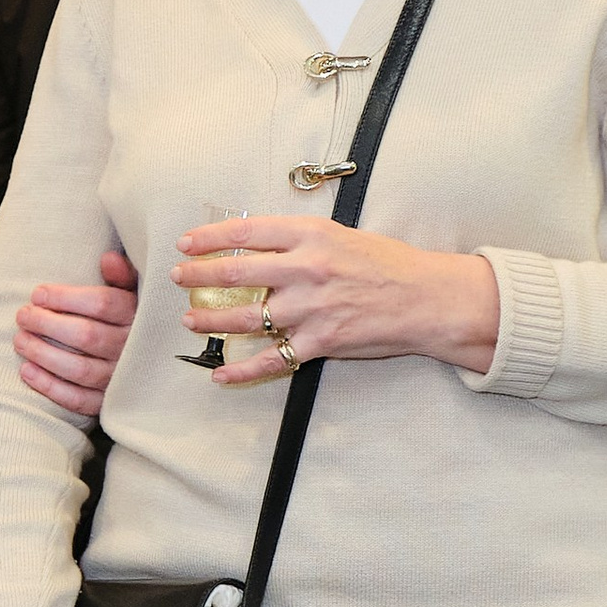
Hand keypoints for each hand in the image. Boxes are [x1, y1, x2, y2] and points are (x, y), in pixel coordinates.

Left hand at [13, 250, 138, 416]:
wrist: (154, 363)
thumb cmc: (133, 318)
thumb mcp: (135, 292)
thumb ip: (122, 275)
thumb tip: (107, 258)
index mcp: (138, 316)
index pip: (102, 304)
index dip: (65, 298)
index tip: (37, 293)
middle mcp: (132, 349)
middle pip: (86, 336)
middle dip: (47, 324)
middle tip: (22, 315)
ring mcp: (122, 380)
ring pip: (80, 370)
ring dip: (43, 355)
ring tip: (19, 340)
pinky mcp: (110, 403)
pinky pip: (79, 400)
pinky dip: (51, 388)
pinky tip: (27, 371)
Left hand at [174, 214, 499, 385]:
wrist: (429, 300)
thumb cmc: (390, 265)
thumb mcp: (344, 236)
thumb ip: (302, 241)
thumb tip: (258, 245)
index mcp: (312, 235)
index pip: (248, 232)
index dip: (210, 238)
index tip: (187, 243)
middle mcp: (307, 268)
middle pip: (238, 272)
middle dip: (199, 276)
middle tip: (177, 279)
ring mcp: (312, 307)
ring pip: (247, 316)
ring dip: (212, 320)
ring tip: (191, 322)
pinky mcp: (322, 341)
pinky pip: (273, 358)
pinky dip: (243, 369)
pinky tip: (221, 374)